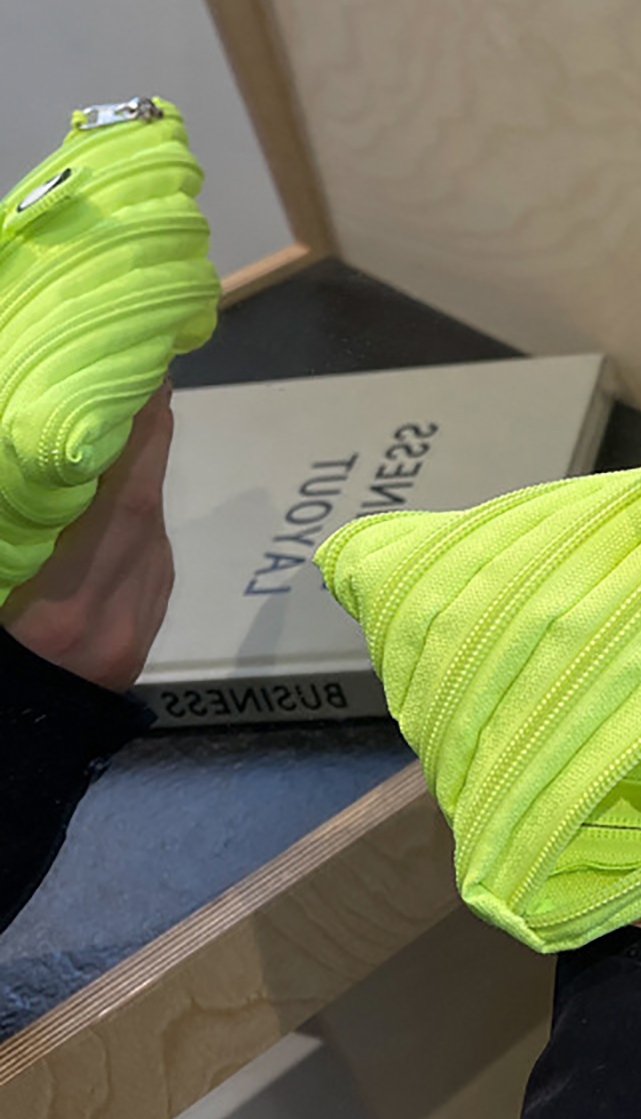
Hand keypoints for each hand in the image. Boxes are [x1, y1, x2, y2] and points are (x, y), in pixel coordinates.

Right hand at [1, 381, 176, 691]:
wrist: (16, 741)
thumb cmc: (1, 661)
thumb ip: (17, 523)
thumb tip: (27, 466)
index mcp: (65, 604)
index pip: (126, 496)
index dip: (143, 433)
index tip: (149, 378)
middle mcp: (117, 612)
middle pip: (143, 506)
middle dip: (141, 442)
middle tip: (129, 385)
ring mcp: (136, 629)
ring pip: (148, 535)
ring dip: (135, 484)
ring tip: (114, 434)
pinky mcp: (141, 640)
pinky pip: (145, 567)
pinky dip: (132, 529)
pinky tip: (108, 508)